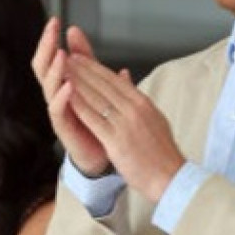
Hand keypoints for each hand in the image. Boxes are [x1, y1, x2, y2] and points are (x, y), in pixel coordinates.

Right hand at [31, 18, 109, 174]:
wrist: (104, 153)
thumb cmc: (96, 118)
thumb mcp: (93, 83)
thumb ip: (86, 60)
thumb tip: (77, 33)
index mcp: (62, 84)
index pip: (51, 57)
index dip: (51, 40)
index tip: (56, 21)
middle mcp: (55, 96)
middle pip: (43, 67)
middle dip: (47, 48)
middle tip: (52, 30)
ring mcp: (58, 112)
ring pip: (48, 87)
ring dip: (55, 70)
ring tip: (62, 54)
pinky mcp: (63, 129)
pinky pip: (58, 111)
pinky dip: (62, 97)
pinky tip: (69, 85)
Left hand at [66, 53, 184, 201]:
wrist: (170, 176)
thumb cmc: (161, 152)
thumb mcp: (154, 118)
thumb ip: (137, 98)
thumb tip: (126, 77)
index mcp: (143, 103)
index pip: (115, 80)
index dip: (95, 67)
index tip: (81, 58)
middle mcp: (135, 109)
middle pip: (104, 84)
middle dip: (83, 70)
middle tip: (67, 58)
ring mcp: (125, 124)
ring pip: (97, 98)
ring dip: (78, 83)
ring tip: (63, 72)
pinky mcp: (117, 140)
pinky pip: (94, 119)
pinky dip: (79, 105)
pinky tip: (68, 97)